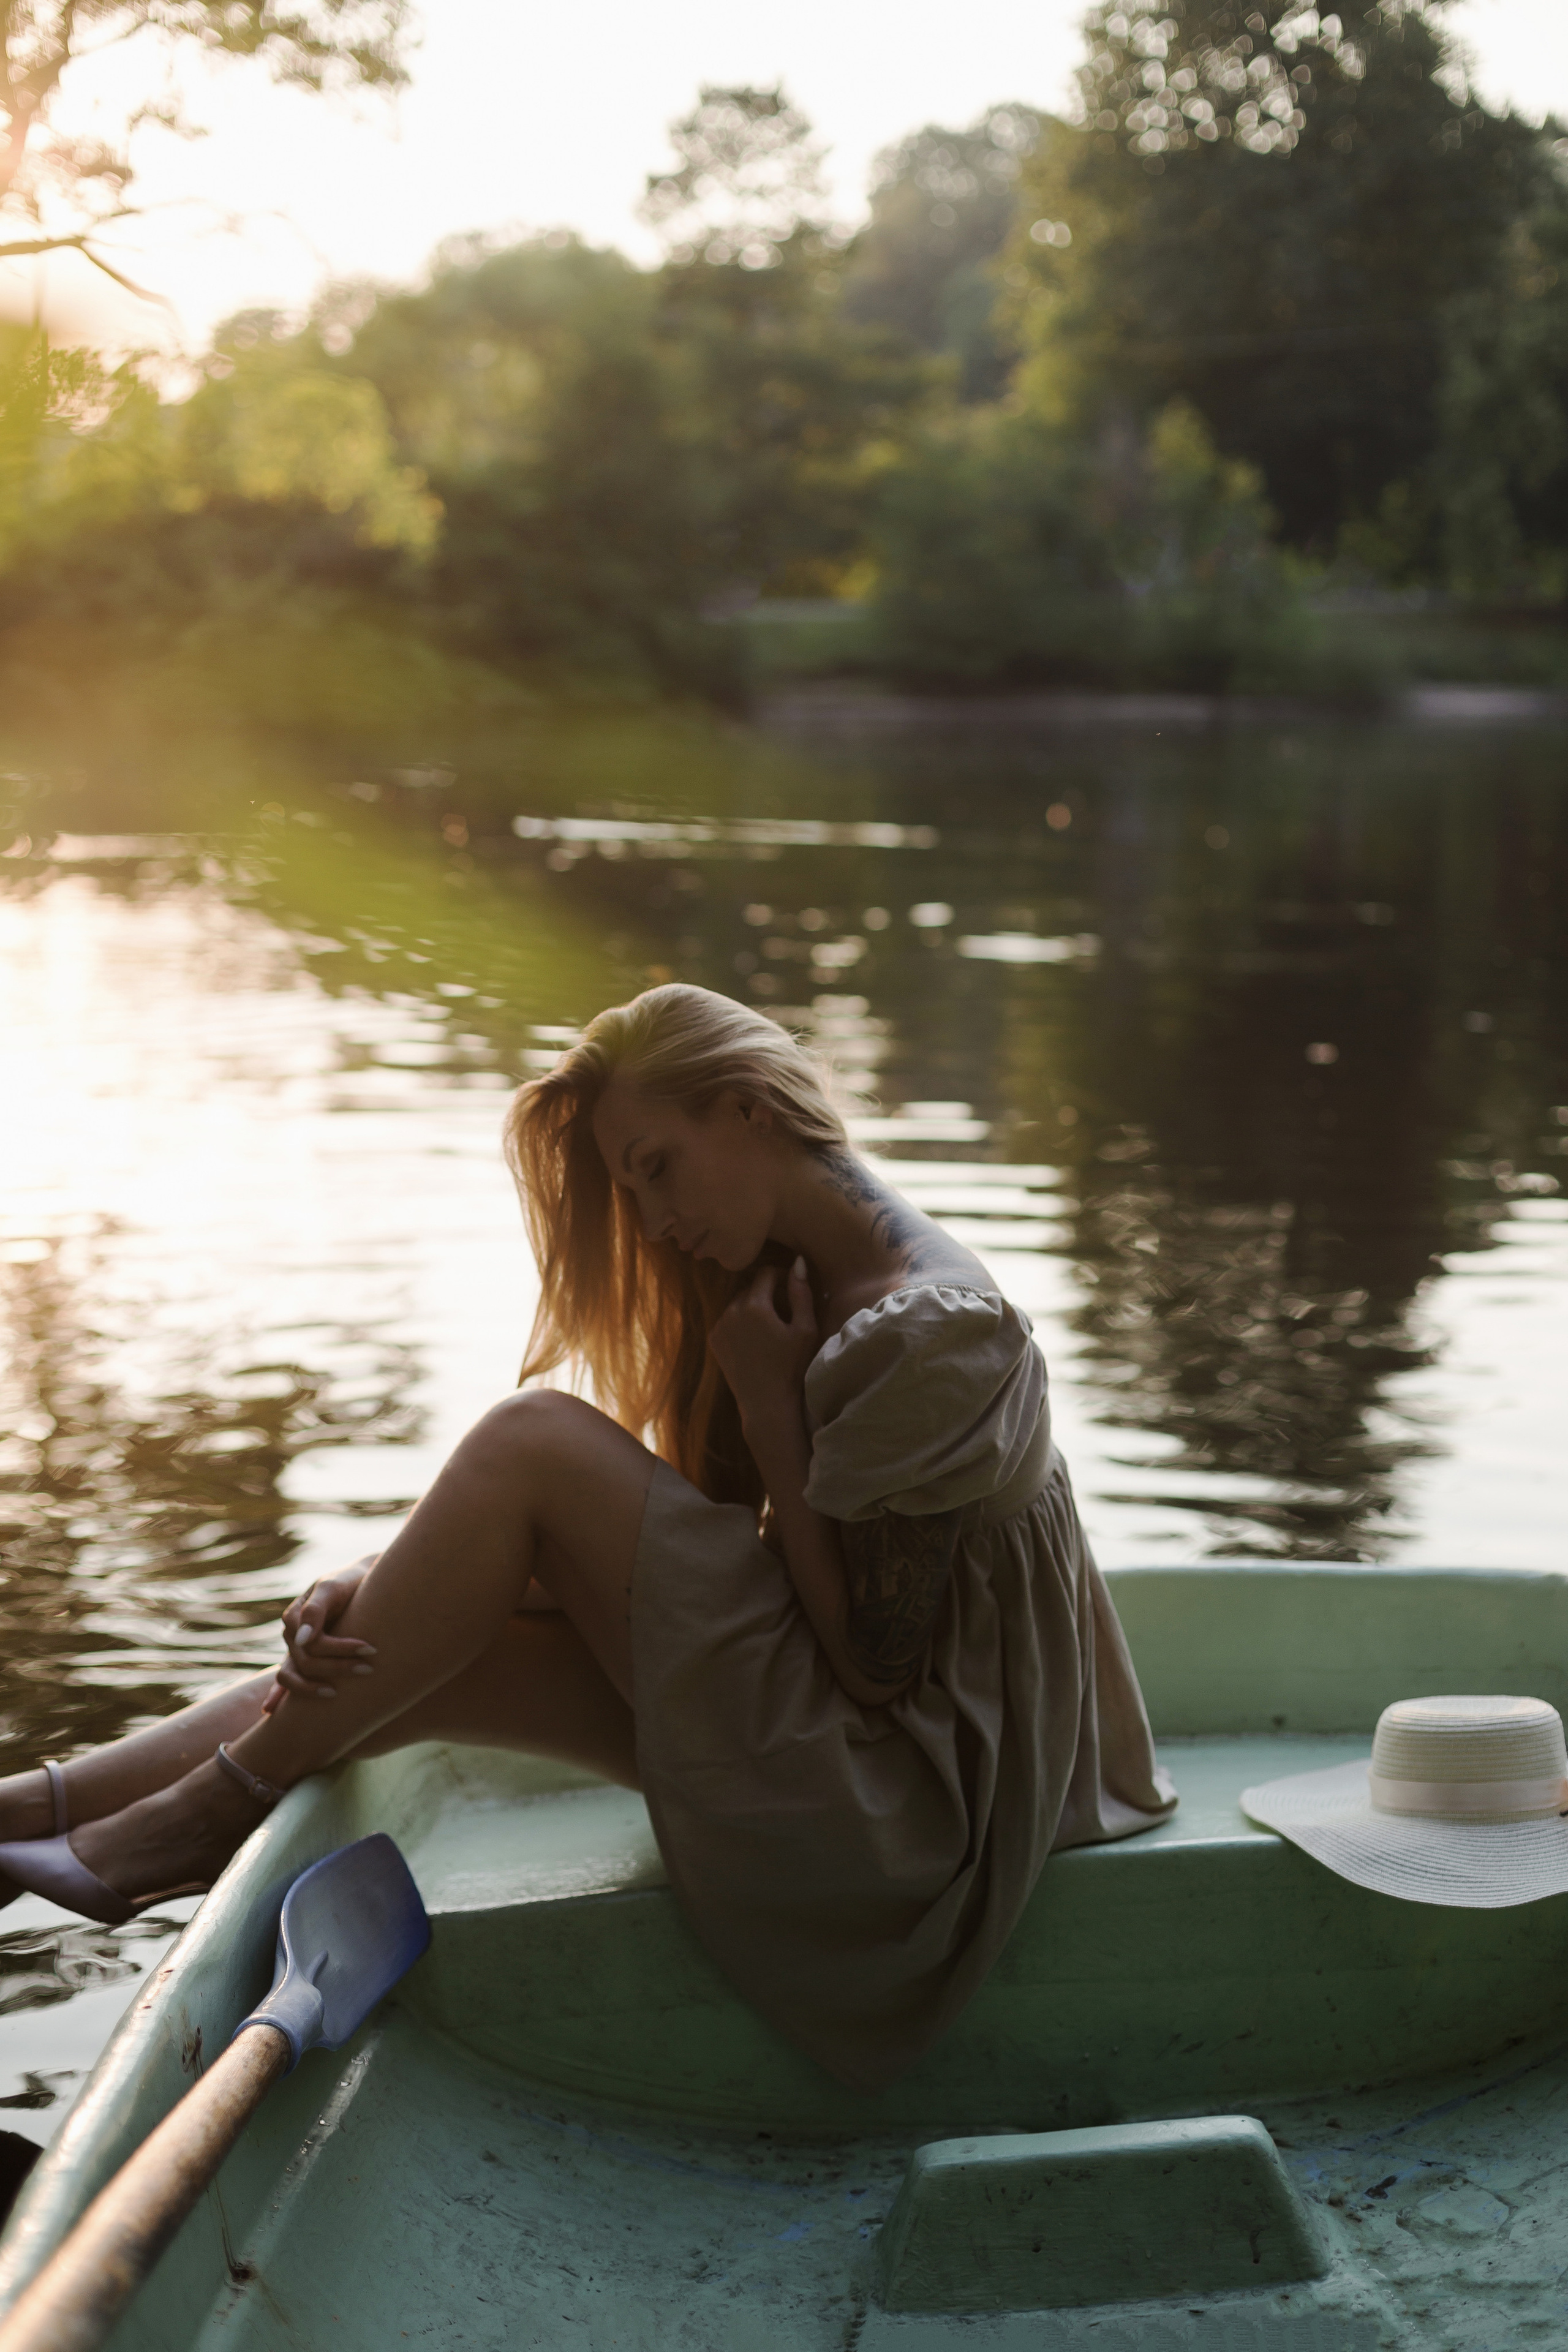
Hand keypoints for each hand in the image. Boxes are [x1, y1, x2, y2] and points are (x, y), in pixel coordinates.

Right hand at [261, 1553, 380, 1711]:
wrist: (359, 1581)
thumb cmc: (347, 1581)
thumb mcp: (332, 1588)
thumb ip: (315, 1610)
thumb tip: (302, 1641)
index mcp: (295, 1616)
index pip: (314, 1644)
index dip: (341, 1649)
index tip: (371, 1649)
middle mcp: (291, 1635)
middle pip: (307, 1662)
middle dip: (338, 1667)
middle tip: (369, 1668)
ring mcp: (294, 1648)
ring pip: (293, 1675)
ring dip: (311, 1688)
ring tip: (337, 1694)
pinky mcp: (303, 1657)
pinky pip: (285, 1678)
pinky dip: (277, 1695)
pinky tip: (270, 1711)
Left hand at [707, 1256, 817, 1434]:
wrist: (767, 1403)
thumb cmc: (792, 1367)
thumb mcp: (805, 1329)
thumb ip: (801, 1293)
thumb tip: (798, 1261)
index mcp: (755, 1305)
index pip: (766, 1273)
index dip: (781, 1275)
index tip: (792, 1287)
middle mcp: (731, 1311)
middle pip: (750, 1287)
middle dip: (766, 1292)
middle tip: (783, 1309)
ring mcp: (719, 1326)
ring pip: (737, 1303)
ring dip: (752, 1306)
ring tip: (769, 1326)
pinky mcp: (714, 1340)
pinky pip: (727, 1320)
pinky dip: (739, 1322)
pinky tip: (754, 1339)